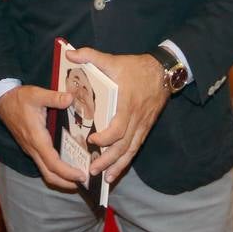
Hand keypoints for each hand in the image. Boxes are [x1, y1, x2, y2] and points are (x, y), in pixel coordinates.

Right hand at [0, 83, 80, 189]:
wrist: (2, 100)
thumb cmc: (19, 98)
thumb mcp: (36, 94)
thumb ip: (54, 97)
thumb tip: (71, 98)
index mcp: (36, 138)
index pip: (53, 163)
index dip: (68, 173)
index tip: (82, 176)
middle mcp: (33, 148)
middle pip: (49, 174)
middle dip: (66, 183)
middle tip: (84, 183)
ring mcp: (30, 149)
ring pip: (45, 171)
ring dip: (61, 178)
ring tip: (78, 177)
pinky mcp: (30, 147)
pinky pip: (43, 164)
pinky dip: (55, 170)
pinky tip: (67, 164)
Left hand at [69, 48, 168, 182]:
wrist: (163, 72)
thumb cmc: (135, 67)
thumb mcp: (112, 59)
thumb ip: (90, 56)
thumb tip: (69, 53)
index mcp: (126, 104)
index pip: (119, 127)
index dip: (106, 137)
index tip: (92, 140)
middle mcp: (135, 119)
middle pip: (124, 145)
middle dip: (108, 160)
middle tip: (92, 170)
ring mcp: (142, 125)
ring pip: (130, 150)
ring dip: (117, 166)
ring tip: (104, 178)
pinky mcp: (145, 128)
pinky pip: (135, 148)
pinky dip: (126, 161)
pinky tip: (116, 171)